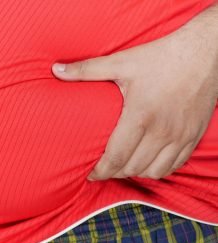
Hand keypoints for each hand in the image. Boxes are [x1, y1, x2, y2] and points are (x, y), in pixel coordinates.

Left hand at [51, 14, 217, 180]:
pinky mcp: (193, 136)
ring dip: (135, 172)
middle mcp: (162, 131)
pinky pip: (174, 166)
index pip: (116, 158)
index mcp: (141, 116)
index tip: (90, 174)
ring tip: (122, 166)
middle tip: (102, 168)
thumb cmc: (161, 57)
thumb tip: (56, 70)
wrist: (206, 51)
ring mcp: (180, 136)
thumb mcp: (121, 62)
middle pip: (132, 168)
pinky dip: (158, 169)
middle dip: (114, 172)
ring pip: (153, 172)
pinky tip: (146, 162)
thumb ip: (87, 70)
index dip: (100, 171)